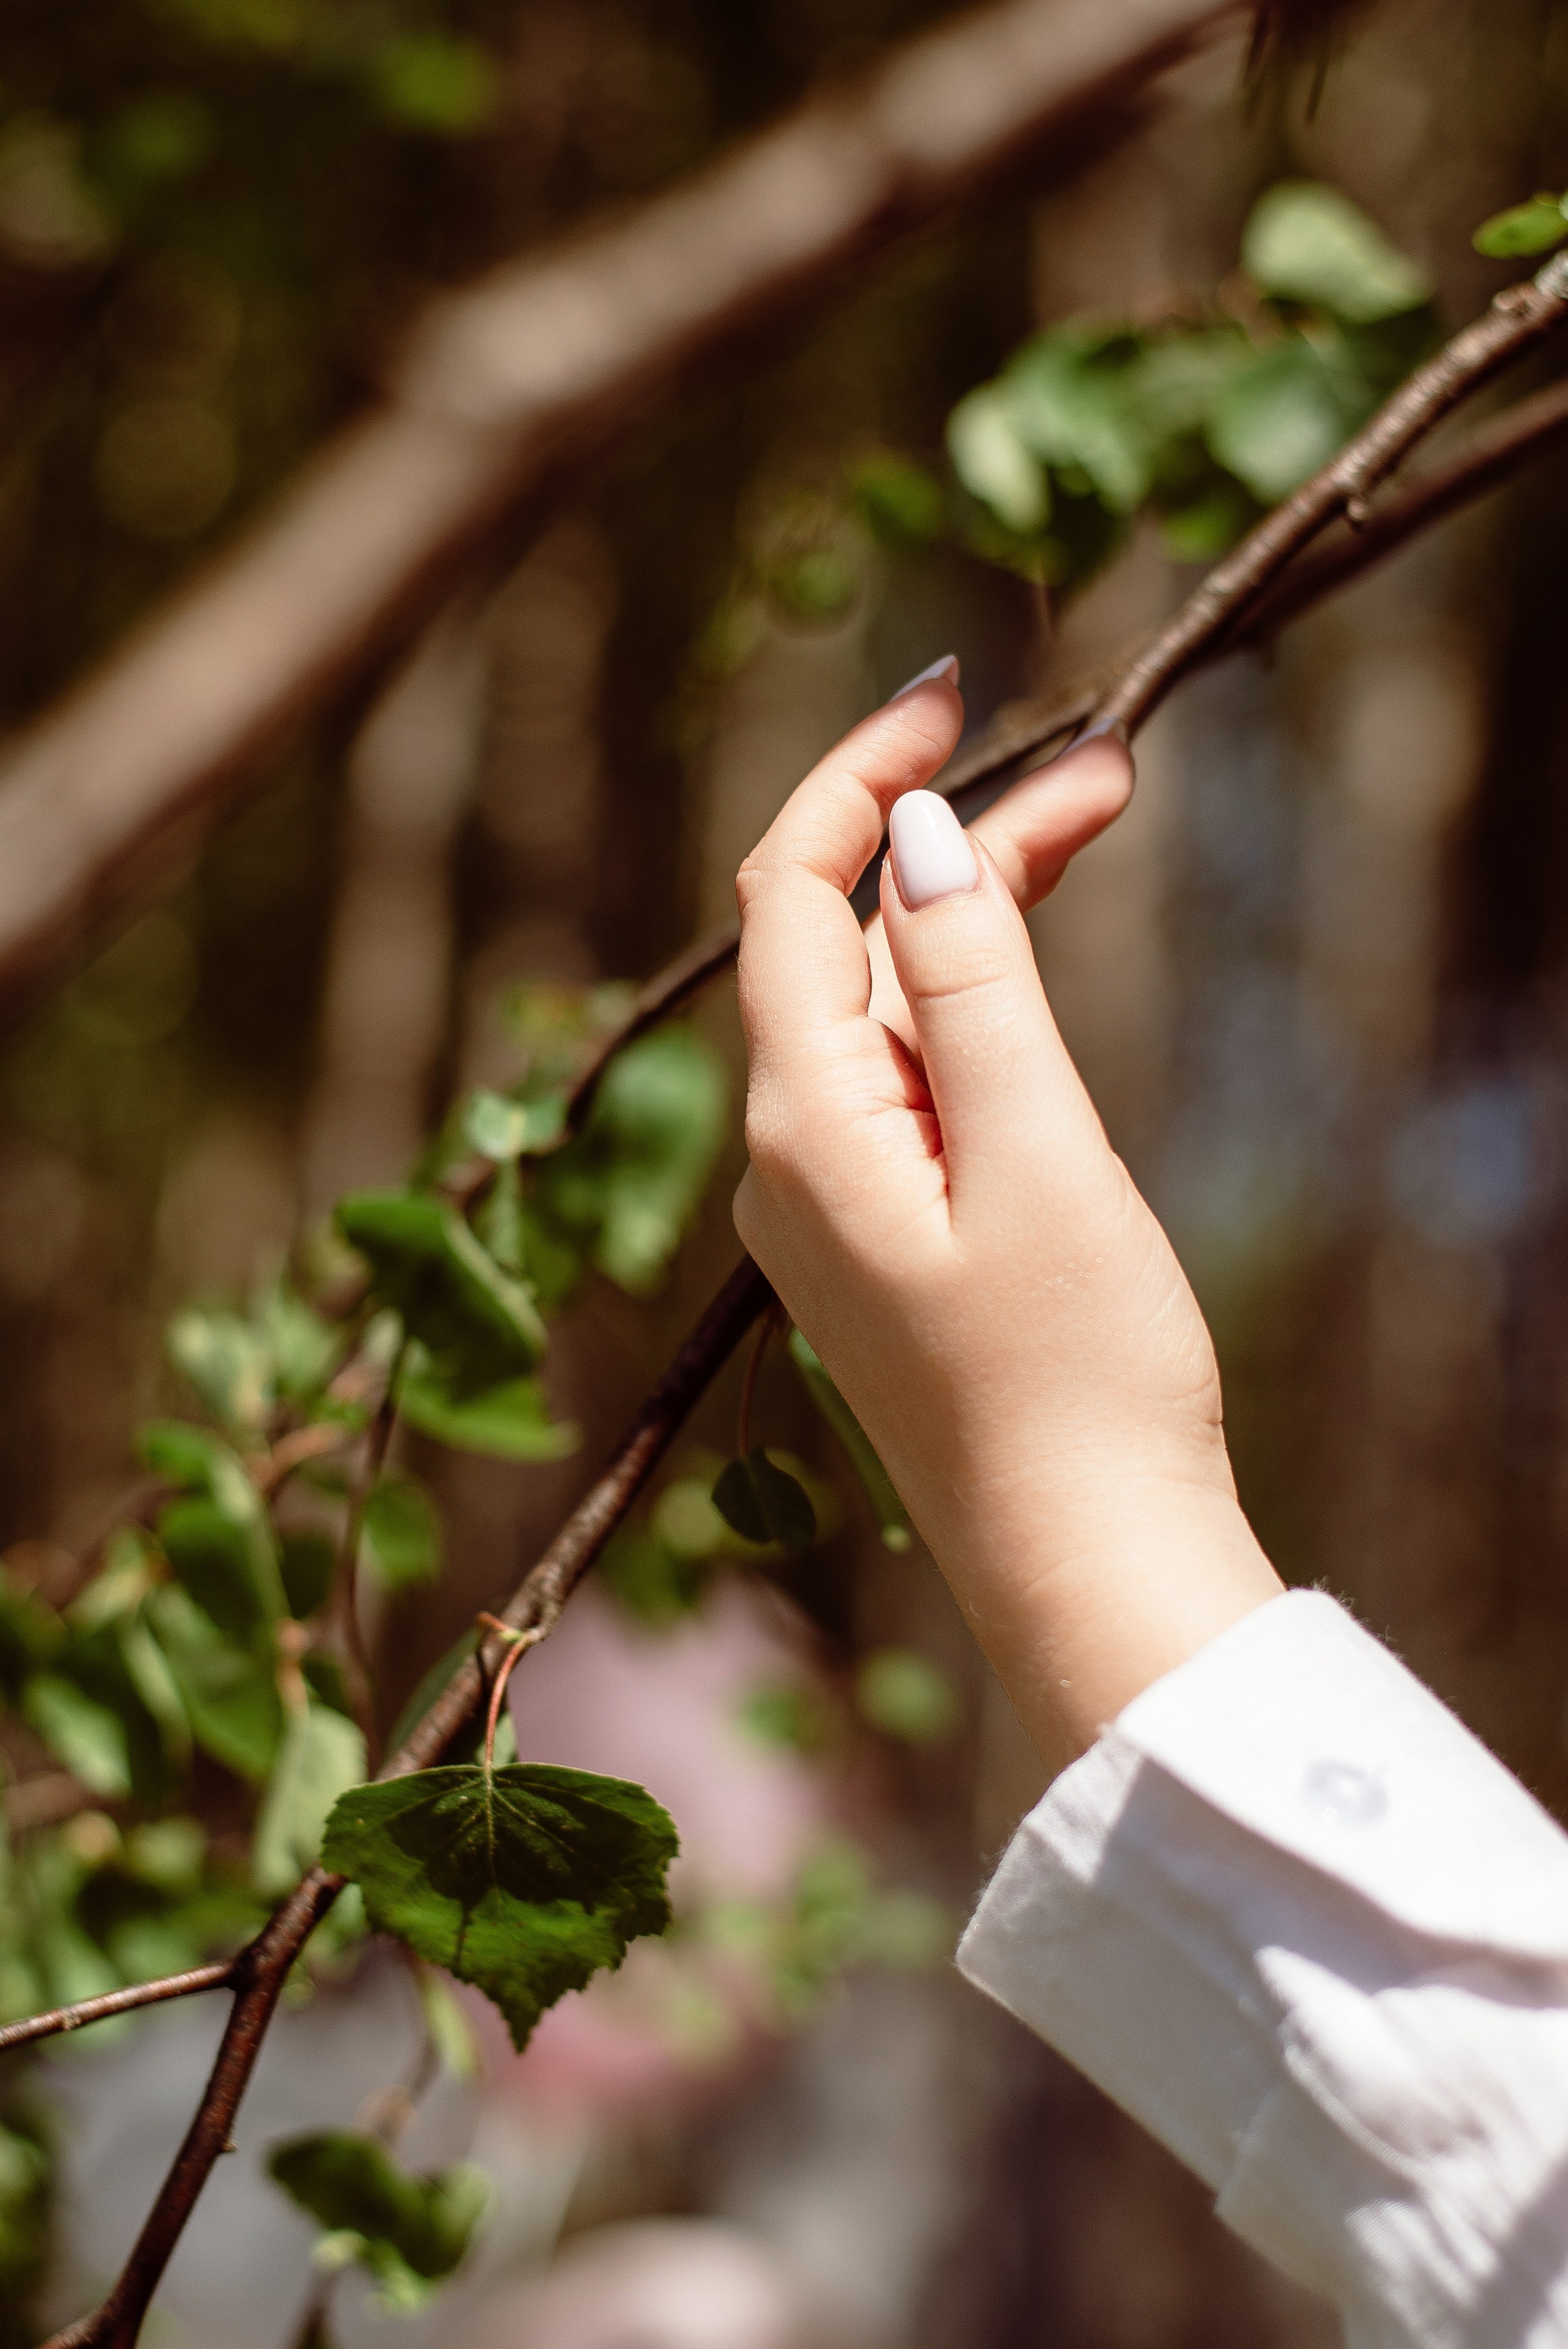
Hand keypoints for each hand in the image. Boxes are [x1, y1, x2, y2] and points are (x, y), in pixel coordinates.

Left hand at [733, 667, 1280, 1770]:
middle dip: (958, 835)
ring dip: (978, 908)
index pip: (791, 893)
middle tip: (1111, 765)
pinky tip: (1036, 969)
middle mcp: (791, 1152)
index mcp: (801, 1122)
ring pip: (891, 1002)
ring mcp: (838, 1199)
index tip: (958, 694)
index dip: (859, 778)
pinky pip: (913, 1076)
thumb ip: (969, 989)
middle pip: (850, 938)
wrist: (1092, 1569)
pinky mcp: (892, 1235)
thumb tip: (914, 836)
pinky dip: (975, 1000)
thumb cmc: (1074, 1380)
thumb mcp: (1036, 1155)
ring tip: (1102, 822)